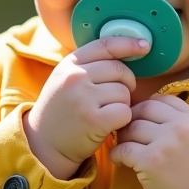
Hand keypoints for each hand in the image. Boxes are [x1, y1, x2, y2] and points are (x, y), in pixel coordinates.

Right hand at [23, 35, 147, 179]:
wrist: (44, 144)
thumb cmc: (61, 111)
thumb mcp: (66, 80)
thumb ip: (89, 66)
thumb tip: (127, 50)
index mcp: (69, 64)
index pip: (106, 45)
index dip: (128, 43)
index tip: (145, 45)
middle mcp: (75, 77)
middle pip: (120, 70)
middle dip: (126, 84)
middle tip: (114, 98)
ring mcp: (83, 98)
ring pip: (124, 92)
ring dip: (122, 104)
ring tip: (105, 113)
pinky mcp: (93, 120)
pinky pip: (125, 112)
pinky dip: (122, 120)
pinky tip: (109, 124)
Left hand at [110, 95, 188, 188]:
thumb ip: (175, 120)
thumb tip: (141, 108)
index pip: (160, 99)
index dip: (145, 108)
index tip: (140, 121)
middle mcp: (180, 127)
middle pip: (143, 109)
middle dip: (130, 120)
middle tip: (126, 134)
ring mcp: (166, 143)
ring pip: (131, 128)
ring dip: (122, 138)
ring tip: (124, 149)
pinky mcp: (151, 161)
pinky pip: (123, 149)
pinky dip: (117, 154)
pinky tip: (120, 160)